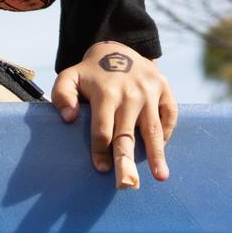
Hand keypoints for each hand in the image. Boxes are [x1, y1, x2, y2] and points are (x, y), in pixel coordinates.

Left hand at [51, 42, 177, 187]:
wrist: (117, 48)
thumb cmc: (90, 73)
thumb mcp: (69, 77)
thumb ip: (62, 95)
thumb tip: (69, 118)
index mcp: (105, 93)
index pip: (103, 129)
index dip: (100, 150)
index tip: (101, 169)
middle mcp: (130, 94)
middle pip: (127, 134)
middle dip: (127, 161)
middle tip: (128, 184)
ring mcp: (150, 91)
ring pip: (153, 128)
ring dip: (157, 154)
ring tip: (161, 176)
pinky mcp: (164, 88)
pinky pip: (169, 115)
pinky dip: (167, 133)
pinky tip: (162, 151)